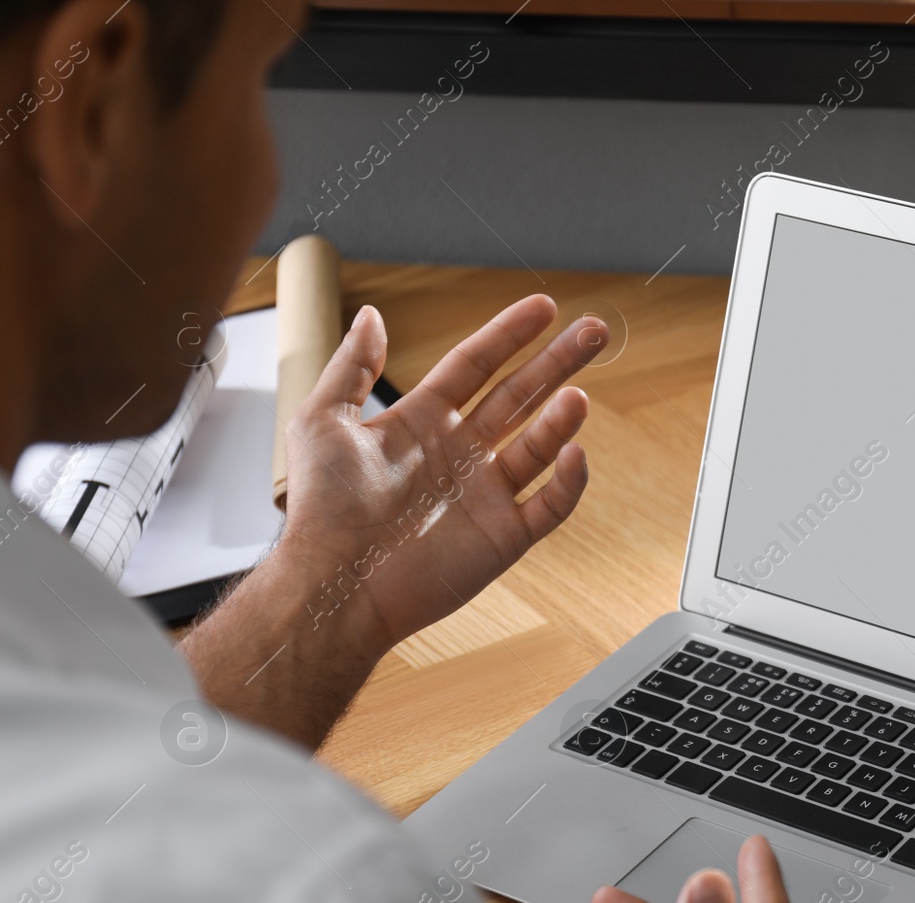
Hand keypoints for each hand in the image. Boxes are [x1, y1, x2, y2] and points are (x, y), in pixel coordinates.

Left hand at [280, 294, 605, 655]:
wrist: (336, 584)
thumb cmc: (323, 509)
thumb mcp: (322, 421)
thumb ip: (351, 366)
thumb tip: (370, 315)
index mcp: (422, 422)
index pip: (477, 365)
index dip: (509, 334)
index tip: (544, 307)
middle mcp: (459, 452)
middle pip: (520, 395)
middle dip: (558, 361)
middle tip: (592, 331)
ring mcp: (485, 493)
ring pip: (539, 445)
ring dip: (561, 419)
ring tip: (578, 395)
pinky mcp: (504, 536)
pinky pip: (550, 504)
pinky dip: (569, 480)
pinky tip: (576, 453)